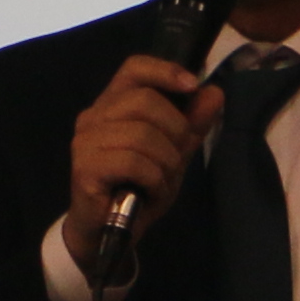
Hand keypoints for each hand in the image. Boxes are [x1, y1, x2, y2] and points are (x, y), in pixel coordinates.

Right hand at [63, 52, 223, 261]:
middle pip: (144, 100)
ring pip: (142, 134)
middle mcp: (93, 116)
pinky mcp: (85, 167)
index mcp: (111, 105)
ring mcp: (85, 141)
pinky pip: (134, 162)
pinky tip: (150, 192)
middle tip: (174, 159)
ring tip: (160, 180)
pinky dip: (153, 179)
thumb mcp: (173, 154)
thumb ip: (192, 124)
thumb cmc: (138, 188)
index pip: (134, 67)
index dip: (165, 71)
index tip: (193, 85)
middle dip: (174, 130)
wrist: (108, 232)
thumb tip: (214, 92)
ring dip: (165, 162)